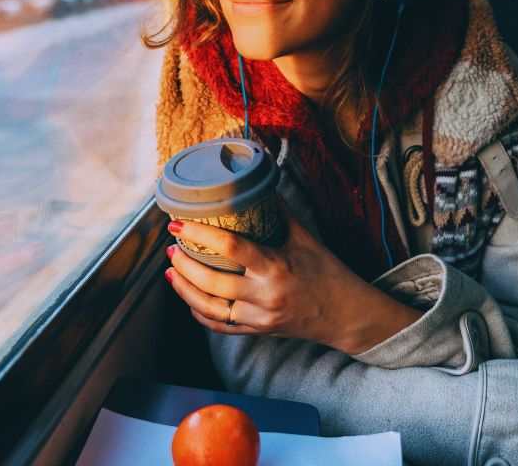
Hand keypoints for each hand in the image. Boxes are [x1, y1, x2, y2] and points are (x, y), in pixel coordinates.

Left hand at [164, 214, 421, 354]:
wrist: (346, 313)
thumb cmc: (327, 271)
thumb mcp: (306, 238)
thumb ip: (279, 213)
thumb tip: (253, 186)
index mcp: (277, 266)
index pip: (230, 248)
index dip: (198, 234)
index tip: (177, 224)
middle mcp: (265, 295)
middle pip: (212, 282)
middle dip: (185, 264)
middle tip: (172, 247)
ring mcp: (260, 317)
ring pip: (210, 307)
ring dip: (185, 289)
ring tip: (172, 270)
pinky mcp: (258, 330)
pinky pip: (220, 325)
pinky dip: (200, 312)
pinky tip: (190, 298)